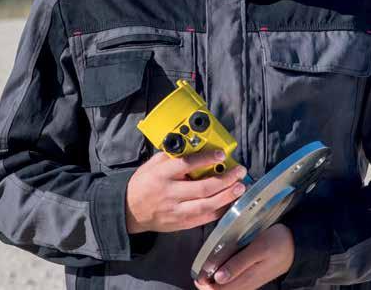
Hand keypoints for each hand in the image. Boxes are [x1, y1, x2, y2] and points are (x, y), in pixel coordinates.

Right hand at [125, 149, 246, 233]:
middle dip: (225, 179)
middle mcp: (170, 193)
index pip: (186, 164)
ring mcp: (176, 210)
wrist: (130, 210)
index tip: (221, 154)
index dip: (206, 159)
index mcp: (161, 174)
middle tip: (239, 172)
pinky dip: (219, 211)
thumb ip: (173, 156)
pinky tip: (230, 202)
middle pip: (202, 187)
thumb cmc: (143, 184)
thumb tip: (195, 146)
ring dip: (226, 196)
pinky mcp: (181, 223)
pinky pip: (204, 218)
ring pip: (206, 205)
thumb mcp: (153, 164)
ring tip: (240, 187)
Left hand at [194, 223, 294, 289]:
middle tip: (200, 269)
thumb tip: (219, 278)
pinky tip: (220, 265)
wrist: (297, 244)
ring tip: (208, 266)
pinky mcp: (252, 277)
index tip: (198, 273)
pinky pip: (233, 282)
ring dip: (214, 280)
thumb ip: (238, 264)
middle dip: (207, 283)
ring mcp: (249, 282)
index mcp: (247, 279)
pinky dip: (223, 276)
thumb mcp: (258, 249)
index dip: (205, 285)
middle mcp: (247, 284)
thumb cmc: (278, 242)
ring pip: (226, 288)